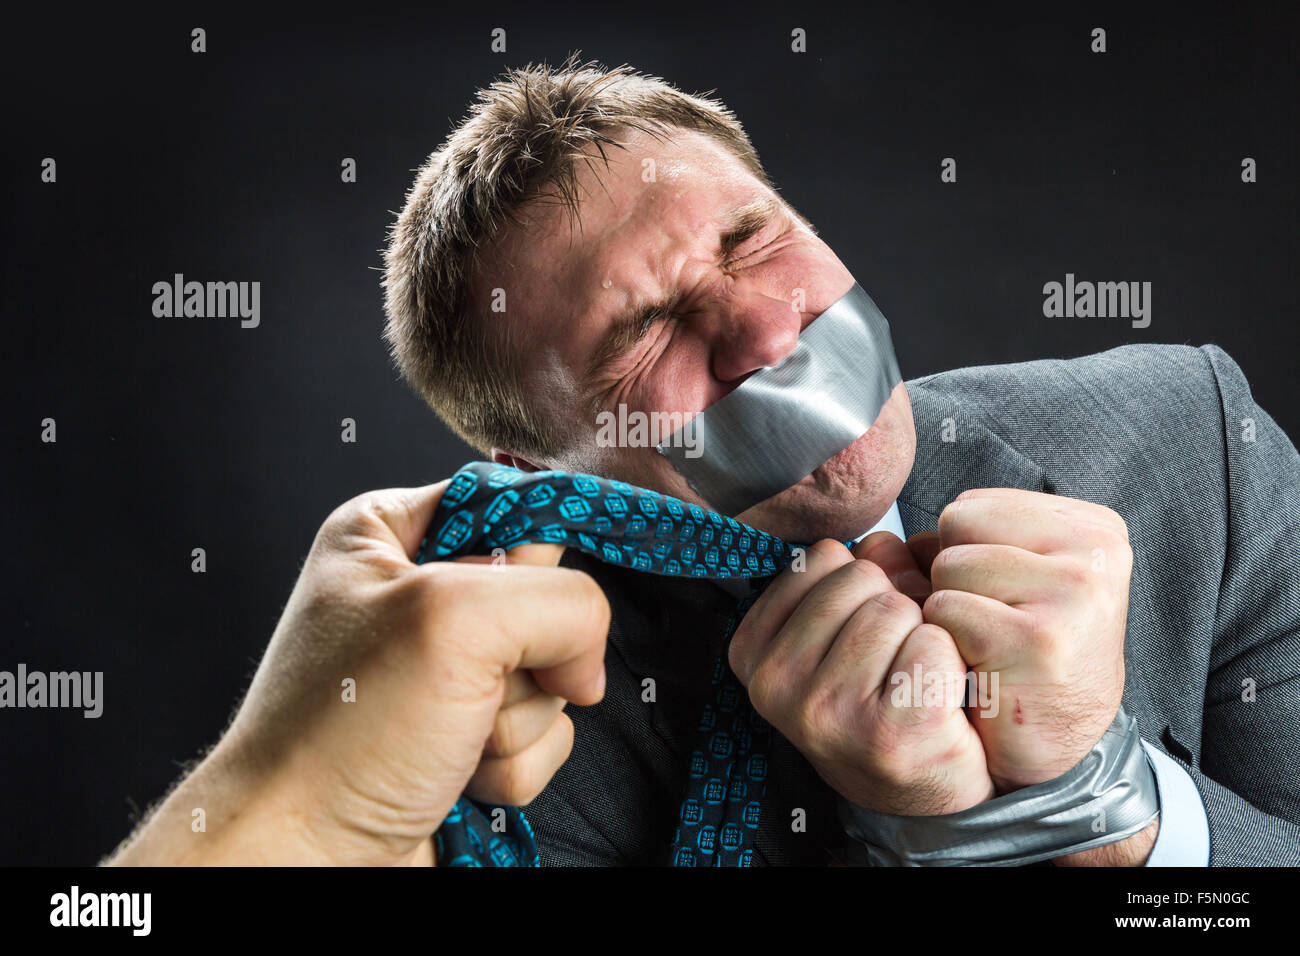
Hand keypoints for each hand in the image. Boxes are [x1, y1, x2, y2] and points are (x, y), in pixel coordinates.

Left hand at [107, 481, 608, 865]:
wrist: (303, 863)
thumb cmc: (339, 738)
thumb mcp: (455, 623)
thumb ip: (560, 601)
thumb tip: (589, 652)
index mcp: (388, 535)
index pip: (511, 506)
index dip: (528, 560)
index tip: (506, 602)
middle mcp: (417, 598)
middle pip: (543, 599)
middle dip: (526, 657)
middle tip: (468, 684)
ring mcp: (446, 675)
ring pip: (552, 676)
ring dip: (517, 723)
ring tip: (451, 741)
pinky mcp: (467, 738)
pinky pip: (543, 738)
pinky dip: (513, 767)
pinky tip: (460, 777)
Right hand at [728, 538, 994, 815]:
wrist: (924, 791)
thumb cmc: (880, 701)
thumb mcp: (839, 636)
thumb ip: (851, 575)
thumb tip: (884, 541)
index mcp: (752, 652)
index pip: (820, 557)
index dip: (859, 583)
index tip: (857, 632)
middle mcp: (776, 686)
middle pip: (860, 578)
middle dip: (891, 605)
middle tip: (892, 660)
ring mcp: (827, 713)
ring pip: (897, 607)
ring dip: (920, 634)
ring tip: (912, 680)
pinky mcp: (888, 732)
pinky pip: (933, 643)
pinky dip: (949, 663)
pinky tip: (936, 700)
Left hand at [920, 489, 1130, 793]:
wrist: (1051, 749)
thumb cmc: (1018, 660)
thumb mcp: (997, 583)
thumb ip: (946, 546)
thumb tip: (877, 542)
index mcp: (1092, 528)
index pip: (970, 506)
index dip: (961, 558)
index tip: (1001, 604)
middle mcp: (1095, 551)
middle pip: (956, 525)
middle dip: (953, 580)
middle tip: (993, 630)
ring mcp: (1074, 592)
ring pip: (947, 565)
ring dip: (949, 612)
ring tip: (990, 648)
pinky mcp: (1040, 638)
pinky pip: (945, 610)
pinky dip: (948, 643)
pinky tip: (985, 670)